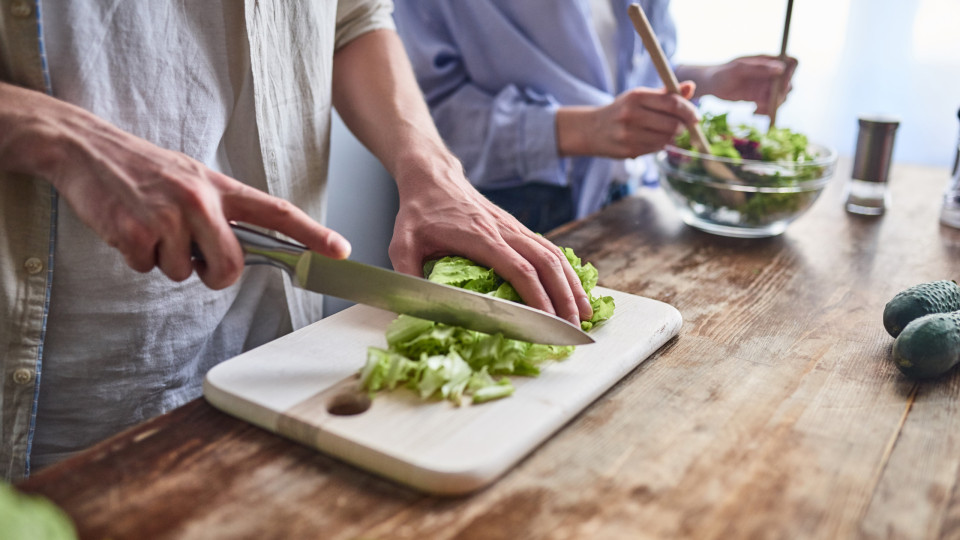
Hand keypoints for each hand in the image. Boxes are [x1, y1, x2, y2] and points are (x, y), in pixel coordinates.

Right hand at [0, 83, 350, 289]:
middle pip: (231, 267)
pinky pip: (147, 269)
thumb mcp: (193, 179)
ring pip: (185, 274)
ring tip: (150, 226)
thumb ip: (222, 213)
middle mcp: (201, 201)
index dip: (312, 234)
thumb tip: (245, 254)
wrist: (86, 148)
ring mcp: (168, 217)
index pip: (276, 212)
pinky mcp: (135, 232)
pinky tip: (127, 228)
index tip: (341, 251)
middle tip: (194, 256)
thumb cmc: (145, 170)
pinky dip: (136, 258)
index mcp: (220, 188)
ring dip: (166, 261)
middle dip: (214, 274)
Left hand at [387, 150, 593, 325]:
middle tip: (574, 329)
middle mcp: (504, 231)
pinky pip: (549, 249)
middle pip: (546, 264)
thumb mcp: (401, 244)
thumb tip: (409, 311)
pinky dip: (566, 270)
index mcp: (479, 236)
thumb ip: (407, 276)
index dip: (537, 296)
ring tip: (584, 313)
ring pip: (554, 255)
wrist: (433, 177)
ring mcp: (514, 228)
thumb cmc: (418, 212)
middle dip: (564, 297)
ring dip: (572, 284)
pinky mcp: (517, 228)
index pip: (518, 269)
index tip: (548, 322)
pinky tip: (574, 288)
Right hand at [556, 82, 698, 158]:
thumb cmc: (622, 111)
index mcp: (636, 96)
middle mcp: (631, 114)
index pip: (672, 103)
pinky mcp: (628, 150)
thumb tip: (690, 87)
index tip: (696, 117)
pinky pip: (656, 149)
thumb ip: (666, 93)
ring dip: (672, 137)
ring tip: (667, 133)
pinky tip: (653, 140)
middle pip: (672, 124)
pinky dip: (661, 145)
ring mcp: (629, 134)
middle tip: (682, 126)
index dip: (689, 111)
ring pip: (666, 139)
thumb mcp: (640, 97)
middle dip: (682, 127)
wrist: (592, 130)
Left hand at [689, 55, 797, 114]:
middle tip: (768, 103)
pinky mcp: (760, 97)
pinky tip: (753, 111)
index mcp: (767, 60)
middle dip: (780, 95)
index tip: (781, 85)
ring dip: (773, 105)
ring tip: (756, 109)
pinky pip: (770, 106)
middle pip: (788, 83)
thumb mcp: (738, 69)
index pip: (791, 62)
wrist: (711, 85)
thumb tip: (781, 69)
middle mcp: (770, 73)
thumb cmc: (722, 72)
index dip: (791, 74)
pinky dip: (765, 111)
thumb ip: (759, 68)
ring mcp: (765, 86)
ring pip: (781, 97)